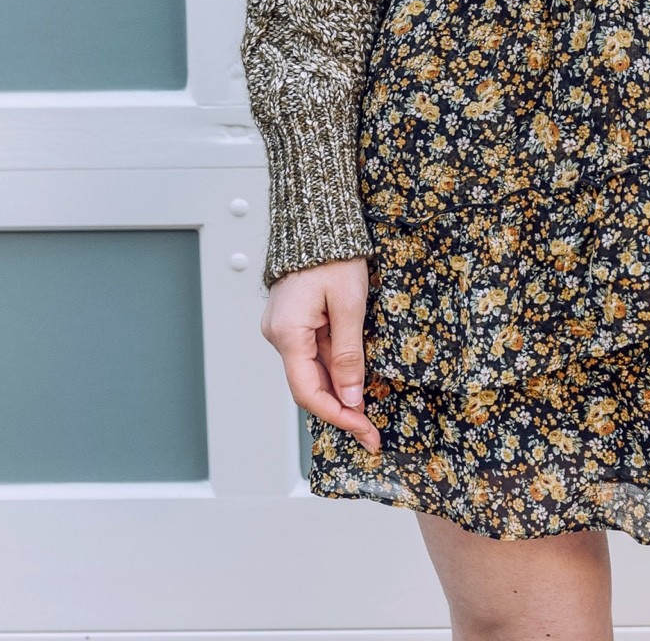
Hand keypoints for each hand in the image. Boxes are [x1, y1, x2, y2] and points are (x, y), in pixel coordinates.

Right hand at [260, 256, 380, 454]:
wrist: (318, 219)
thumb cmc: (334, 254)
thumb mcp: (350, 304)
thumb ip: (349, 354)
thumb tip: (351, 398)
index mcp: (288, 333)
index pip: (308, 391)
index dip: (337, 415)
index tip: (363, 430)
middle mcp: (278, 334)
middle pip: (308, 385)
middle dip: (341, 409)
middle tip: (370, 431)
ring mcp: (283, 327)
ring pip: (311, 370)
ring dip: (339, 391)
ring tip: (367, 412)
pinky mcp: (293, 320)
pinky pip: (312, 352)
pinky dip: (333, 369)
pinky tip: (354, 379)